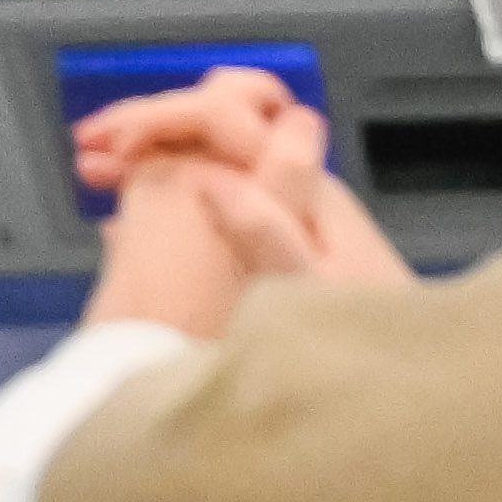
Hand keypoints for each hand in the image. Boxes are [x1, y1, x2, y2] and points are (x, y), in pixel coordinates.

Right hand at [70, 77, 396, 339]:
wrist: (415, 385)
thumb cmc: (370, 342)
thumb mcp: (316, 293)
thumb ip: (269, 234)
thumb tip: (210, 178)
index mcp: (303, 187)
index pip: (222, 116)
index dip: (162, 119)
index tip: (113, 144)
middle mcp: (294, 186)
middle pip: (209, 127)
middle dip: (144, 129)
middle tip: (86, 150)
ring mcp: (285, 211)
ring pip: (205, 157)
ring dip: (149, 156)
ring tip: (95, 174)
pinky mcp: (276, 244)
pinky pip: (210, 194)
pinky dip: (165, 191)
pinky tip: (130, 217)